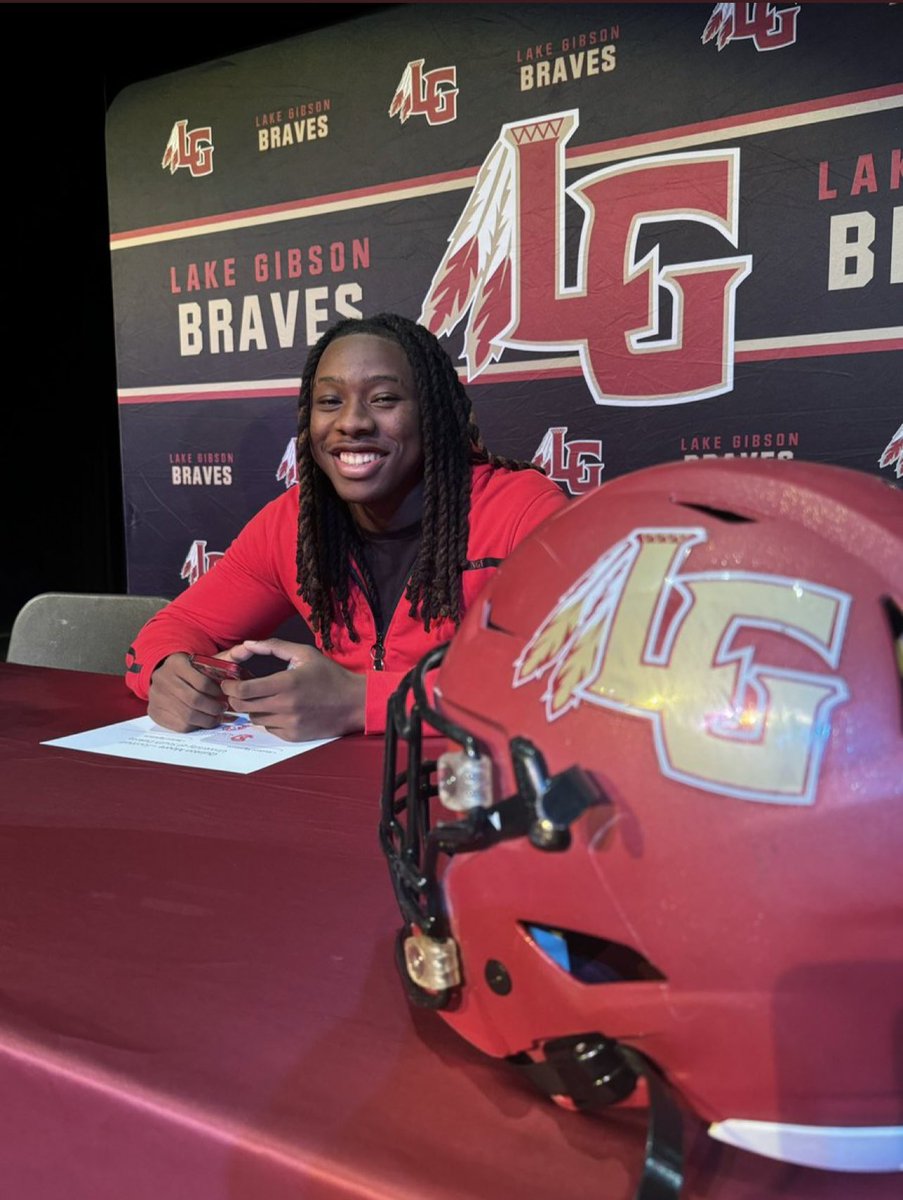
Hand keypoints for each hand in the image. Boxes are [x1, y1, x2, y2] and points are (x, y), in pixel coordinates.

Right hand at [147, 650, 238, 731]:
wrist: (166, 674)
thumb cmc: (194, 669)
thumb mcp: (209, 659)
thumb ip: (230, 655)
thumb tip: (248, 647)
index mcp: (176, 663)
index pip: (202, 683)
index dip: (218, 692)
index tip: (224, 695)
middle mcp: (162, 678)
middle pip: (194, 700)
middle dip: (214, 708)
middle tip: (223, 709)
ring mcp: (156, 696)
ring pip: (188, 715)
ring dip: (207, 719)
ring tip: (216, 716)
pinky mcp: (154, 711)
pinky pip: (179, 725)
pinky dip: (195, 726)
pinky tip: (203, 720)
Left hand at [219, 639, 365, 740]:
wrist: (353, 703)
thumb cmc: (329, 675)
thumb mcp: (304, 653)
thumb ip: (274, 646)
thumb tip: (248, 644)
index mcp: (286, 683)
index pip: (245, 690)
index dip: (230, 687)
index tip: (228, 682)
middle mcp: (285, 706)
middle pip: (244, 707)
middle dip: (235, 698)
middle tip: (236, 691)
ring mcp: (289, 723)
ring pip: (254, 719)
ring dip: (252, 709)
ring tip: (261, 698)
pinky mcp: (293, 735)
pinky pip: (269, 728)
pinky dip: (268, 720)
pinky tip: (278, 710)